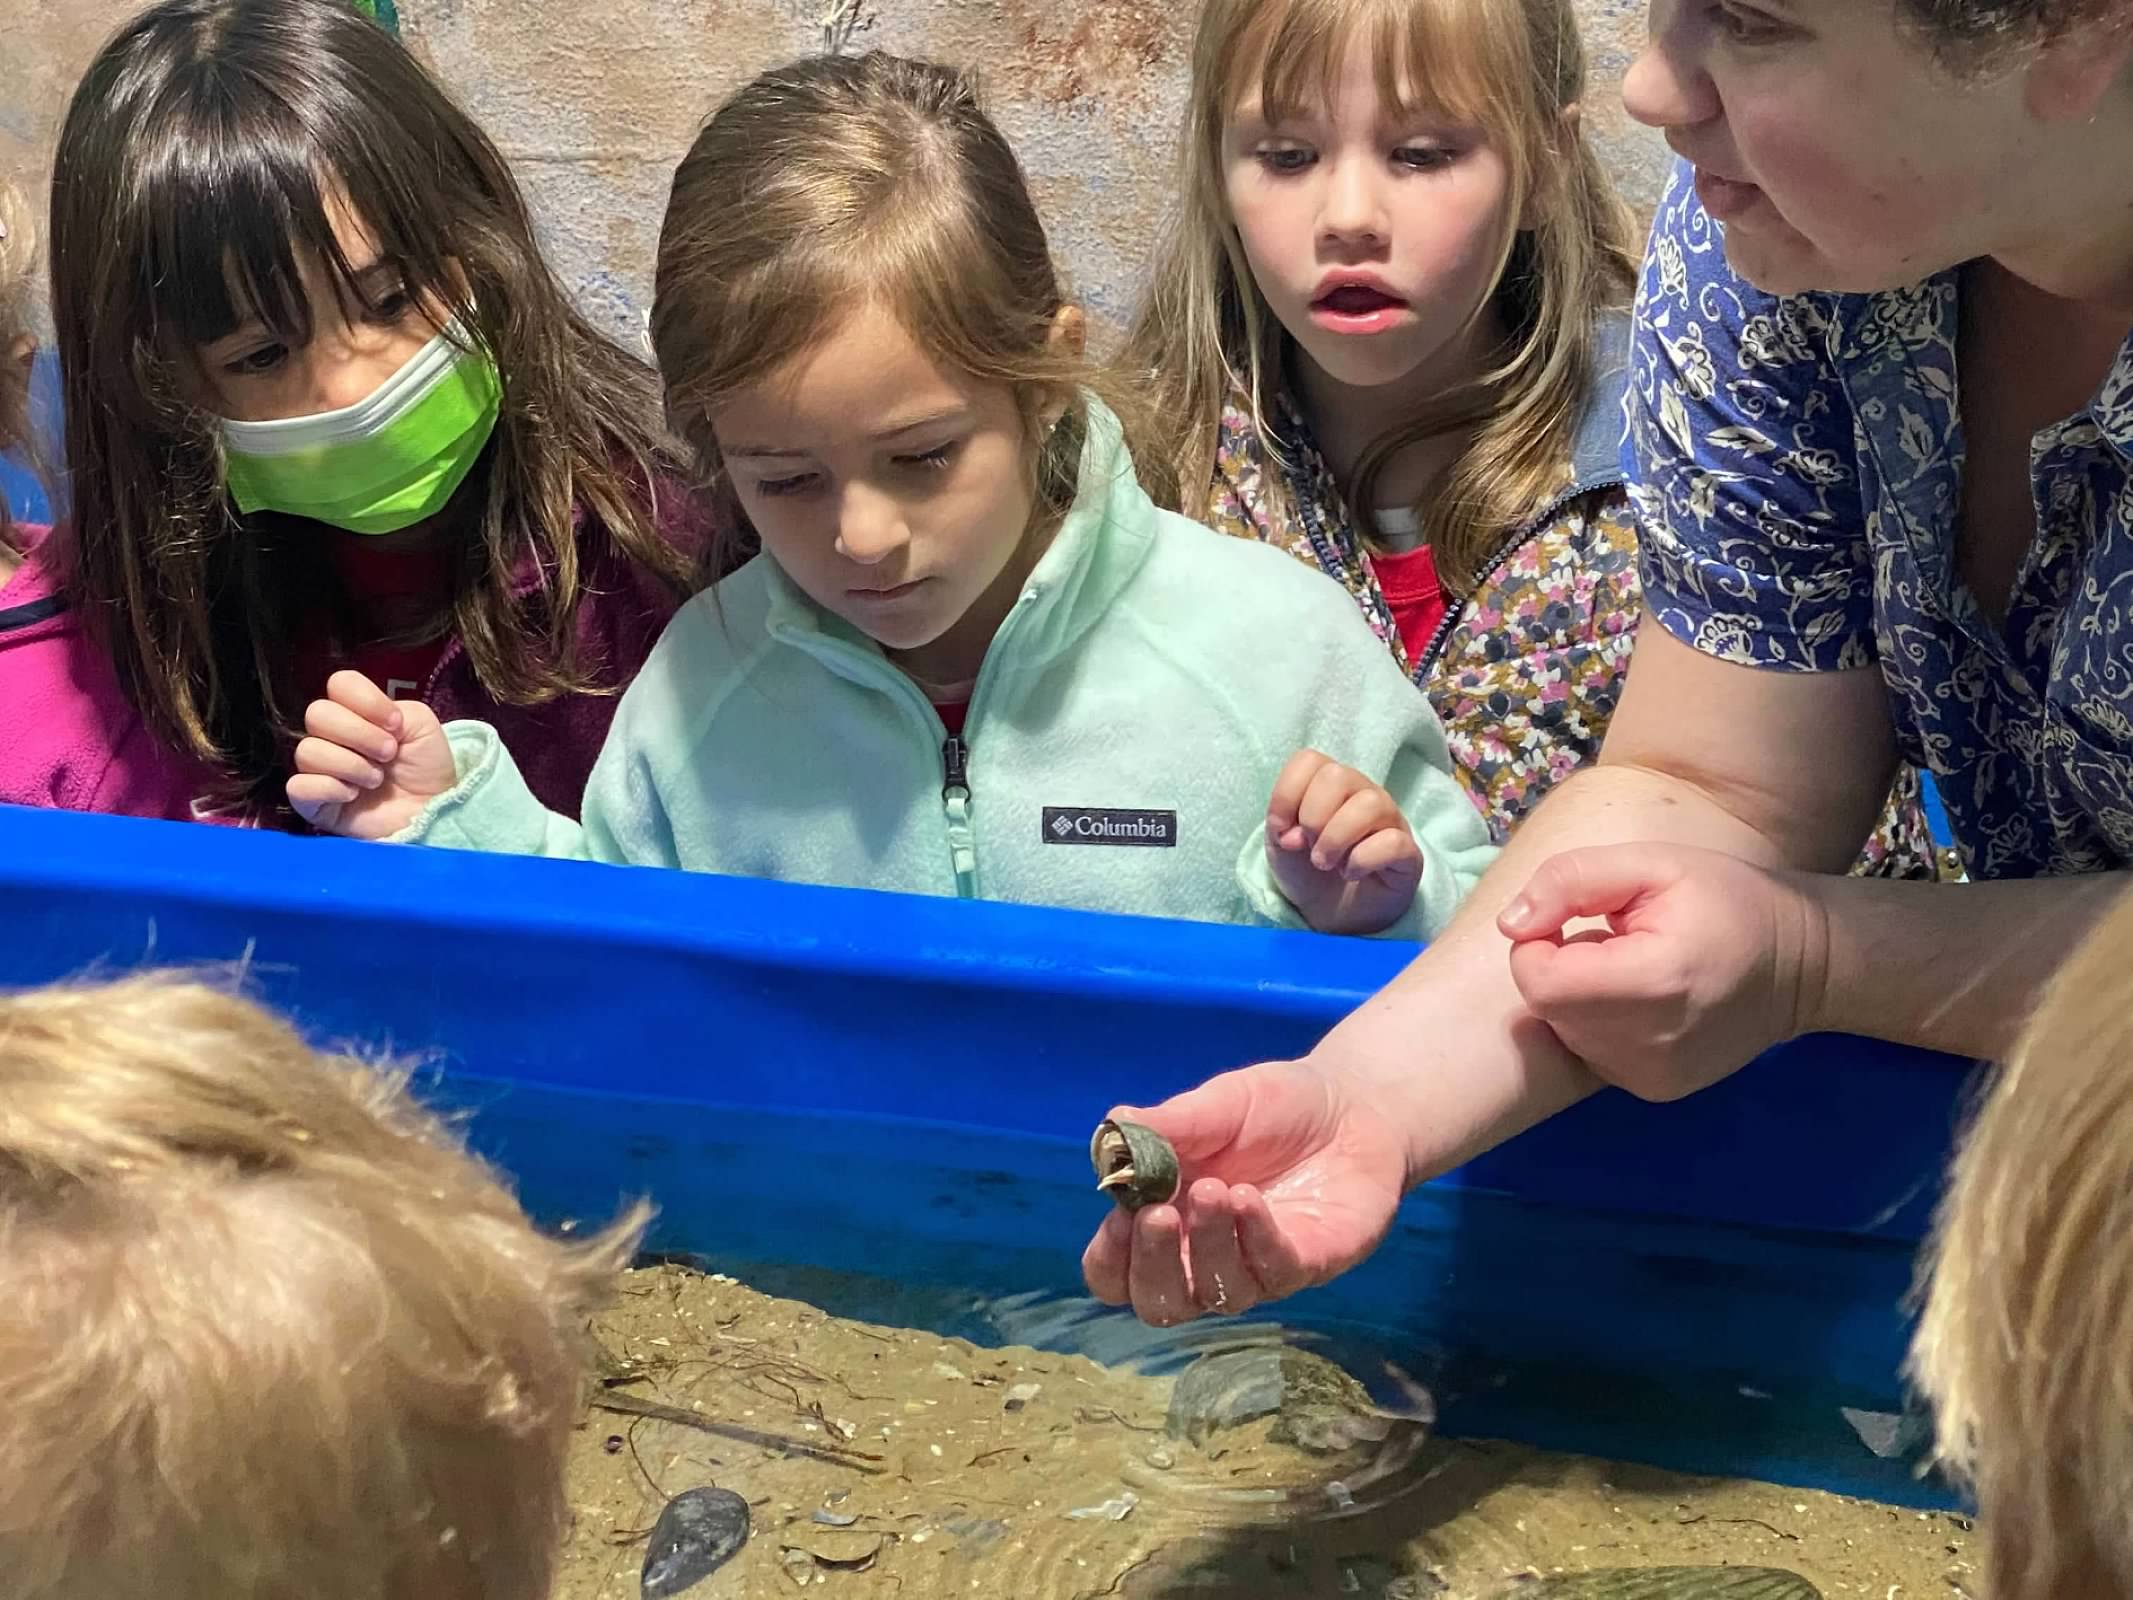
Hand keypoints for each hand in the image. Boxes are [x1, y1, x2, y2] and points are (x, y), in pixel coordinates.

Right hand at [286, 670, 457, 838]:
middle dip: (360, 734)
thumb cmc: (426, 767)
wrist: (433, 812)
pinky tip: (353, 796)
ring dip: (351, 765)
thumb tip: (367, 721)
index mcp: (357, 712)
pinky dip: (329, 789)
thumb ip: (396, 708)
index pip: (340, 683)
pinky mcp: (312, 802)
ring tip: (376, 780)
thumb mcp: (422, 726)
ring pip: (308, 751)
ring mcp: (319, 768)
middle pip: (317, 714)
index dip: (366, 700)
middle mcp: (332, 736)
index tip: (395, 724)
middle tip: (388, 754)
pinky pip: (298, 786)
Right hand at [1081, 1058, 1408, 1326]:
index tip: (1119, 1217)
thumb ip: (1168, 1124)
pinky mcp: (1307, 1265)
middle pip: (1160, 1304)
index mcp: (1167, 1220)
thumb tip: (1114, 1127)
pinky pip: (1273, 1272)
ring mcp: (1257, 1268)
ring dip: (1206, 1246)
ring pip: (1216, 1295)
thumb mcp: (1216, 1106)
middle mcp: (1205, 1257)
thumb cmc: (1275, 1109)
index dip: (1110, 1257)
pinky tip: (1247, 1199)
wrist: (1355, 1105)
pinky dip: (1255, 1239)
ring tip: (1214, 1189)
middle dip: (1151, 1265)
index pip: (1117, 1273)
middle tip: (1157, 1215)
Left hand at [1265, 749, 1423, 935]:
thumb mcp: (1280, 845)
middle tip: (1309, 849)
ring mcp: (1389, 820)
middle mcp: (1362, 793)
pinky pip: (1392, 841)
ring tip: (1326, 863)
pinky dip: (1362, 860)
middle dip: (1312, 817)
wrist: (1331, 915)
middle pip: (1337, 775)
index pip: (1309, 760)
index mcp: (1330, 785)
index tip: (1282, 831)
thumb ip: (1279, 825)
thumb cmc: (1308, 872)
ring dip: (1336, 839)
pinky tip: (1351, 873)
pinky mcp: (1408, 852)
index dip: (1286, 795)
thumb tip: (1295, 832)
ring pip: (1369, 803)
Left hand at [1498, 843, 1827, 1101]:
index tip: (1575, 920)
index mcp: (1649, 983)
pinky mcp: (1657, 1090)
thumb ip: (1571, 881)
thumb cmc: (1725, 900)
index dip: (1538, 944)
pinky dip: (1600, 1025)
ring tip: (1632, 969)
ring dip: (1579, 997)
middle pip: (1548, 1008)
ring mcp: (1652, 1077)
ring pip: (1566, 1034)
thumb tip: (1509, 925)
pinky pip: (1592, 1054)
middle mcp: (1648, 1045)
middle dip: (1562, 968)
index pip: (1537, 980)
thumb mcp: (1651, 864)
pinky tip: (1644, 1002)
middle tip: (1614, 941)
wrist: (1802, 964)